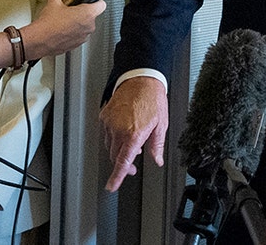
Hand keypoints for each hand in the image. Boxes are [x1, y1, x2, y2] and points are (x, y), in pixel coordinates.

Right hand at [18, 0, 104, 59]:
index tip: (91, 0)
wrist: (39, 40)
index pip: (101, 5)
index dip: (96, 1)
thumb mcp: (53, 2)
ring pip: (84, 27)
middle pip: (91, 16)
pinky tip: (60, 30)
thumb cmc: (48, 24)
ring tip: (63, 21)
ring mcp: (83, 37)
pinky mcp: (76, 45)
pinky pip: (77, 36)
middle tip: (70, 11)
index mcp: (87, 14)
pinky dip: (71, 33)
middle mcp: (88, 27)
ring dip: (77, 24)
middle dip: (82, 13)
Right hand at [100, 76, 167, 190]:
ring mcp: (110, 122)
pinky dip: (115, 136)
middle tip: (134, 165)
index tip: (112, 186)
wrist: (141, 78)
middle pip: (115, 156)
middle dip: (123, 163)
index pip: (122, 162)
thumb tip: (157, 160)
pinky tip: (124, 130)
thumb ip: (157, 146)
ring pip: (111, 145)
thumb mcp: (161, 124)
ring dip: (120, 149)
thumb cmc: (153, 98)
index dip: (117, 177)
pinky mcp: (105, 115)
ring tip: (132, 141)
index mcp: (134, 134)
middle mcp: (119, 130)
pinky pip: (107, 132)